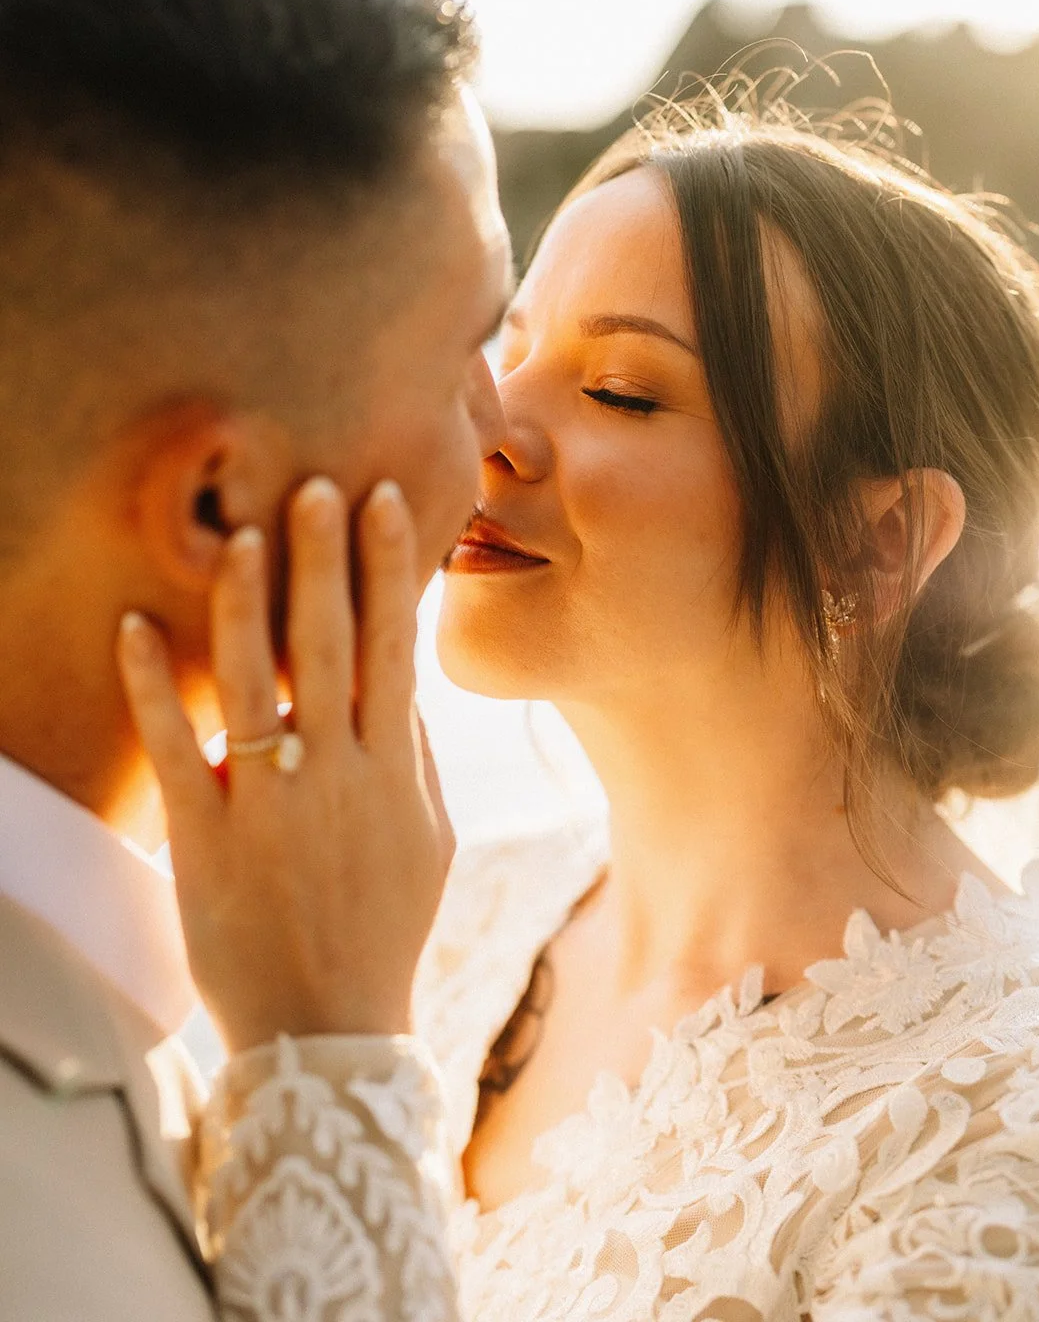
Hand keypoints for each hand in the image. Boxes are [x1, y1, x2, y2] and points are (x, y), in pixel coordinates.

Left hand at [117, 477, 453, 1050]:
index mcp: (391, 768)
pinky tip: (136, 623)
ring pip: (257, 683)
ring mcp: (270, 804)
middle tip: (316, 485)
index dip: (391, 570)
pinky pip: (179, 749)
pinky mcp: (208, 838)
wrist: (328, 1027)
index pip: (393, 646)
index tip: (389, 499)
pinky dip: (154, 686)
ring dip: (249, 602)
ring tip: (243, 533)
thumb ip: (414, 754)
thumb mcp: (428, 838)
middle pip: (329, 647)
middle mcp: (336, 774)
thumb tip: (400, 676)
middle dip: (326, 560)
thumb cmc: (385, 925)